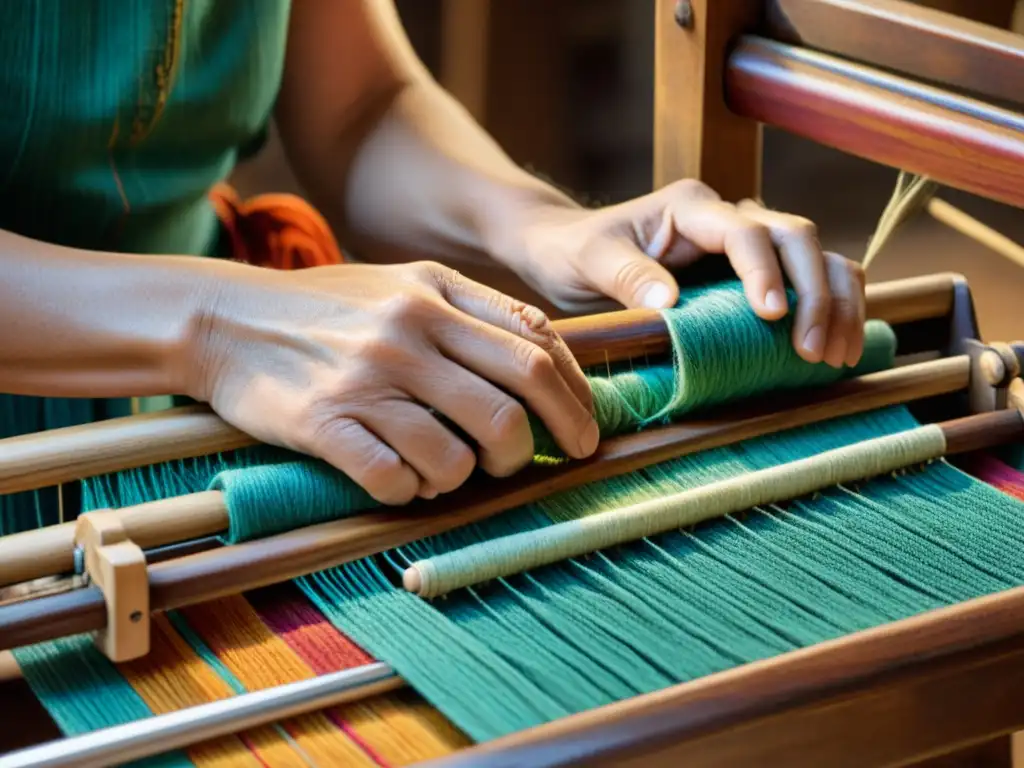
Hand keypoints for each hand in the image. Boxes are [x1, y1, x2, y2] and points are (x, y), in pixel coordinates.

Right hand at [186, 260, 597, 503]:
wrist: (226, 318)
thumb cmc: (327, 307)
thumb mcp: (404, 284)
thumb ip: (472, 311)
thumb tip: (547, 358)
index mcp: (437, 293)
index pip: (537, 348)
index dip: (575, 398)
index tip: (585, 432)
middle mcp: (409, 331)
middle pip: (513, 405)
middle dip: (537, 447)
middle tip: (528, 463)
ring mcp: (367, 378)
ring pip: (459, 455)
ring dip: (466, 477)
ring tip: (448, 470)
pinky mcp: (325, 423)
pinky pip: (396, 480)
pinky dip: (413, 492)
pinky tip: (403, 479)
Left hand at [509, 180, 865, 367]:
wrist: (571, 250)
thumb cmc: (576, 252)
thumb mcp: (590, 261)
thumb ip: (627, 276)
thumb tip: (669, 303)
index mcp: (690, 207)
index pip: (744, 230)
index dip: (765, 271)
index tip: (772, 316)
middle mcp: (727, 216)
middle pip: (796, 237)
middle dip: (814, 291)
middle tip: (812, 350)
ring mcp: (746, 241)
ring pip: (816, 255)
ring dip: (837, 301)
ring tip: (837, 354)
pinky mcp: (754, 269)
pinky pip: (809, 278)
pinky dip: (832, 306)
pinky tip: (838, 345)